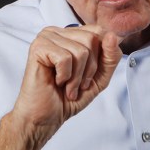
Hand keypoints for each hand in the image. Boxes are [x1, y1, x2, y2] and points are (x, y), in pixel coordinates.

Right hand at [0, 25, 120, 149]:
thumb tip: (112, 36)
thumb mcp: (99, 77)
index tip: (88, 77)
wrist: (45, 117)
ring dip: (77, 77)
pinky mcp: (38, 48)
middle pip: (92, 40)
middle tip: (76, 84)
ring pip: (80, 51)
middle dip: (89, 69)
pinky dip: (65, 76)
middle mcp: (58, 32)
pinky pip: (65, 58)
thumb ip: (110, 57)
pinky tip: (56, 82)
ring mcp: (46, 38)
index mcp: (71, 35)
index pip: (99, 32)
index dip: (101, 57)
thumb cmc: (67, 97)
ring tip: (66, 86)